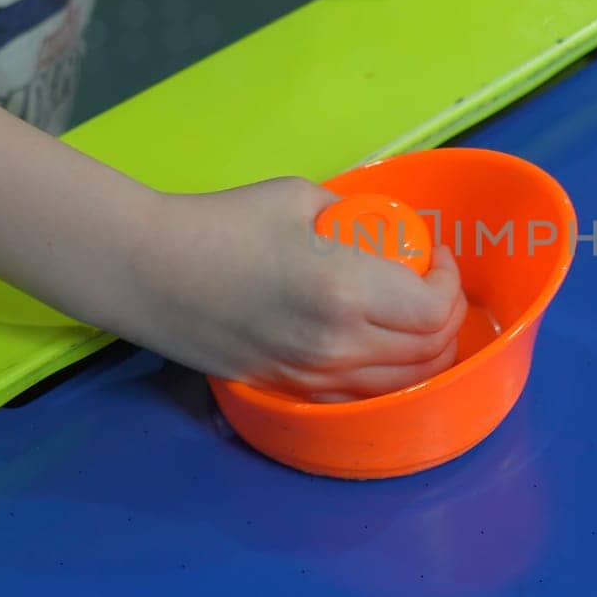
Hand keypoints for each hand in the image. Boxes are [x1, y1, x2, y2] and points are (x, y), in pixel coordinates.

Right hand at [125, 177, 466, 399]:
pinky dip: (388, 377)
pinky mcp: (291, 391)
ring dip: (425, 352)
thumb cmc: (221, 224)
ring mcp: (313, 377)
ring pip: (403, 384)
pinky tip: (380, 347)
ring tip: (414, 317)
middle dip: (448, 316)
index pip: (434, 309)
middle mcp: (337, 345)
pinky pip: (362, 397)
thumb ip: (352, 217)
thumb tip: (383, 230)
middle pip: (430, 352)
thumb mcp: (299, 198)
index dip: (450, 282)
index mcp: (344, 290)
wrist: (147, 272)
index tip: (435, 255)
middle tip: (433, 285)